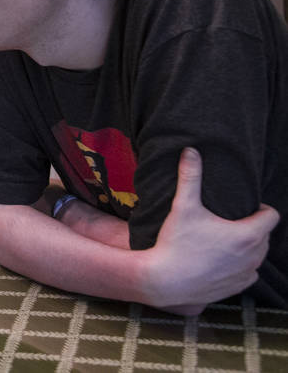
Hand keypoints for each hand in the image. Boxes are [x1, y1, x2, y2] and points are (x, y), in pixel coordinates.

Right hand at [142, 147, 278, 313]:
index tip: (244, 207)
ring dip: (248, 247)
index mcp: (248, 234)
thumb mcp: (183, 207)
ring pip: (258, 255)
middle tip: (228, 221)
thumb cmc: (176, 243)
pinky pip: (249, 273)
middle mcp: (254, 256)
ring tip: (225, 240)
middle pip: (265, 235)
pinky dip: (240, 266)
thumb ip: (190, 177)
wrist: (165, 281)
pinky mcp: (238, 288)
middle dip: (252, 227)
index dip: (261, 208)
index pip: (272, 216)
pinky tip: (221, 260)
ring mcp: (247, 274)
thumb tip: (191, 150)